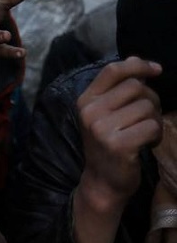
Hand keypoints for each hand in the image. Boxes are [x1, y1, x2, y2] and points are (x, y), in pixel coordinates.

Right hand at [72, 57, 162, 242]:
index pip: (112, 71)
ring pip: (146, 107)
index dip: (138, 65)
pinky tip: (148, 143)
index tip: (157, 70)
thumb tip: (136, 60)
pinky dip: (156, 134)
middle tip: (148, 116)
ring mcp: (102, 129)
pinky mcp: (119, 145)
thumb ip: (118, 88)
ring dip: (154, 119)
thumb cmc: (108, 143)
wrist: (103, 181)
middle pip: (135, 87)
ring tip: (146, 132)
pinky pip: (151, 126)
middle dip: (151, 99)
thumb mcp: (105, 113)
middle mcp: (90, 112)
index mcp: (85, 100)